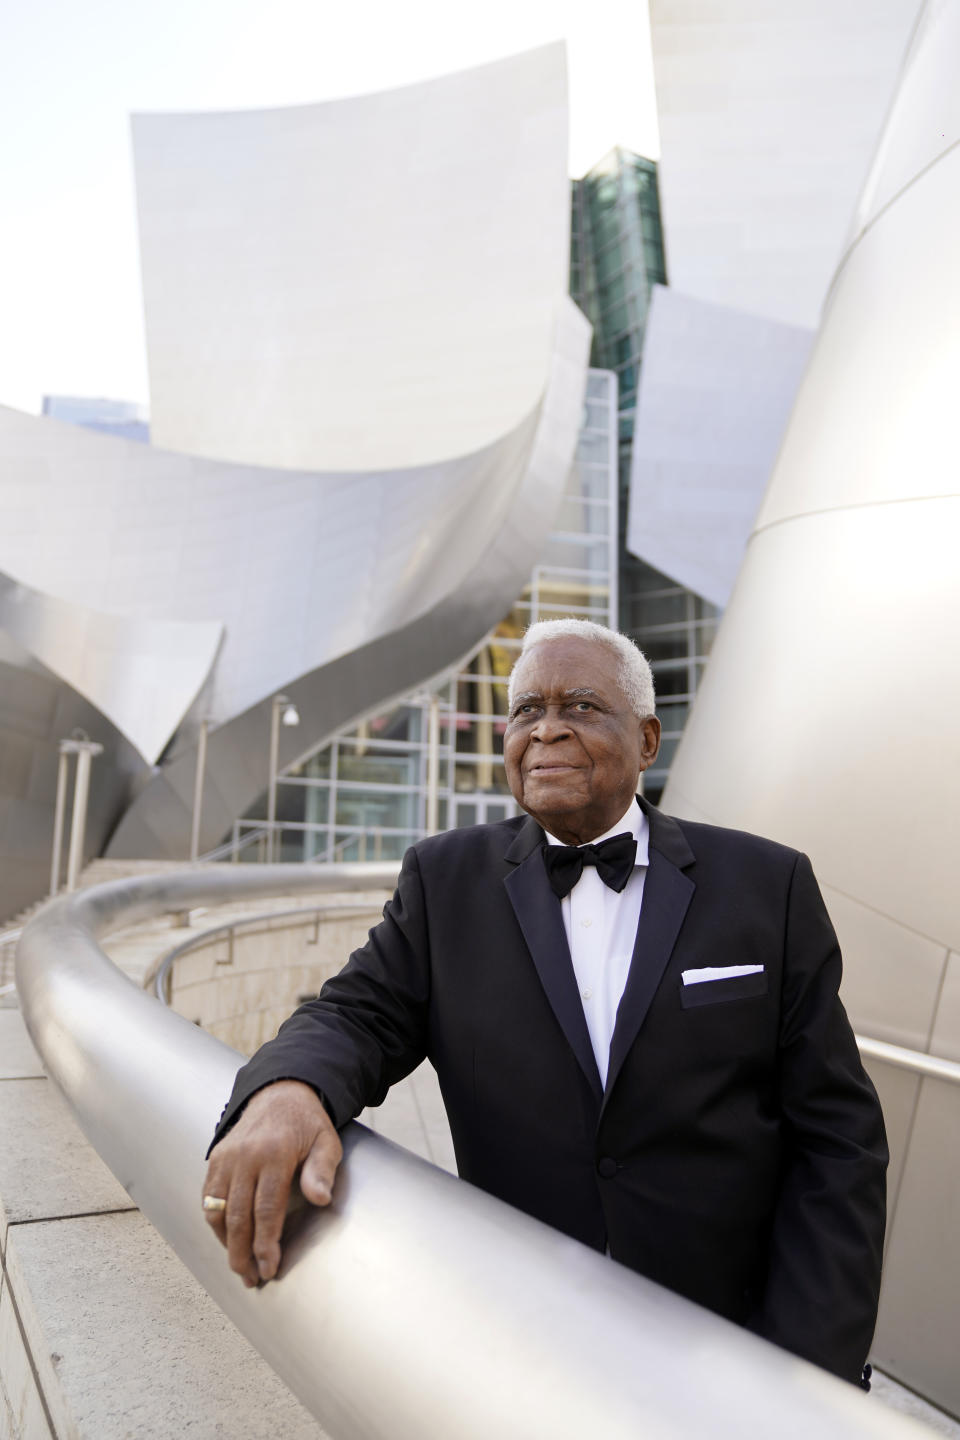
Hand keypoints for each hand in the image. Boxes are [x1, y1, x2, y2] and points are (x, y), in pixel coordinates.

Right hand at [202, 1079, 341, 1287]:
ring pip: (218, 1210)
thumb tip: (321, 1198)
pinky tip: (227, 1239)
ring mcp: (227, 1157)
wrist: (281, 1092)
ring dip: (226, 1243)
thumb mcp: (326, 1140)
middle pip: (239, 1216)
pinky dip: (215, 1222)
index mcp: (275, 1153)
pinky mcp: (216, 1157)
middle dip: (243, 1253)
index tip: (269, 1268)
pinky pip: (209, 1197)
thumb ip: (322, 1170)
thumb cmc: (307, 1122)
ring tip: (239, 1266)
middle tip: (251, 1279)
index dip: (266, 1244)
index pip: (267, 1210)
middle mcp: (246, 1156)